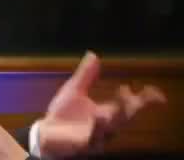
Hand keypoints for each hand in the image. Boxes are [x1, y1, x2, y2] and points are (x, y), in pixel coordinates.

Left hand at [37, 51, 165, 157]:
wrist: (47, 132)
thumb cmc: (63, 113)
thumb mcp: (75, 90)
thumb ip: (86, 75)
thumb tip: (94, 54)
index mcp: (107, 113)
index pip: (132, 106)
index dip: (145, 99)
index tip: (152, 91)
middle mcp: (106, 126)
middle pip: (125, 117)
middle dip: (130, 106)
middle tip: (128, 92)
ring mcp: (96, 136)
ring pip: (111, 128)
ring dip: (114, 117)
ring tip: (114, 102)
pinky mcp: (84, 145)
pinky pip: (93, 139)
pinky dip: (97, 129)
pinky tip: (98, 117)